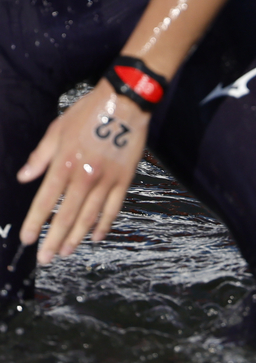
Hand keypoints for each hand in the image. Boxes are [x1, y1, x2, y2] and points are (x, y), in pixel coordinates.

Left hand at [17, 85, 149, 262]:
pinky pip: (113, 208)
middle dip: (53, 239)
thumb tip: (24, 177)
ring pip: (89, 216)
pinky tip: (96, 236)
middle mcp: (84, 176)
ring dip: (76, 237)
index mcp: (64, 164)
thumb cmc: (88, 113)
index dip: (35, 222)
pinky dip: (104, 224)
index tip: (28, 238)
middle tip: (45, 257)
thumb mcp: (56, 130)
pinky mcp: (124, 180)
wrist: (125, 104)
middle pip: (66, 215)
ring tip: (66, 252)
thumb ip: (40, 157)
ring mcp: (106, 180)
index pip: (45, 201)